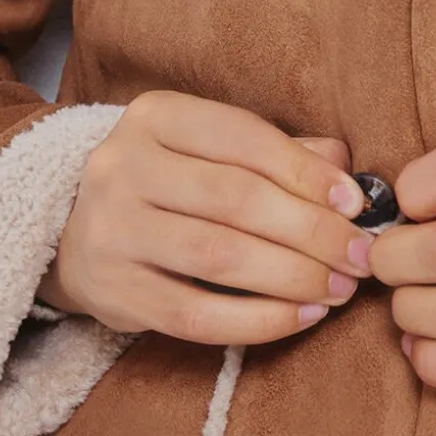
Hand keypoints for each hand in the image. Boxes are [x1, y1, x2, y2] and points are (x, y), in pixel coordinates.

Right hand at [34, 90, 376, 343]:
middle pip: (236, 199)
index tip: (356, 204)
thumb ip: (278, 154)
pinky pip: (197, 314)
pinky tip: (302, 318)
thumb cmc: (169, 186)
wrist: (75, 234)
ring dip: (294, 277)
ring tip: (339, 288)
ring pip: (220, 257)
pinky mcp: (112, 292)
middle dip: (312, 231)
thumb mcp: (211, 151)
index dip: (306, 173)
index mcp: (155, 116)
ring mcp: (111, 230)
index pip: (243, 139)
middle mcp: (123, 165)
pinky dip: (259, 319)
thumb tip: (344, 168)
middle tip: (361, 256)